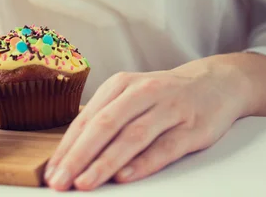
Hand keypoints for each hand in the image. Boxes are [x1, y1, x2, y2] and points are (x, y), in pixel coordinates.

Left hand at [44, 55, 248, 190]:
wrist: (215, 83)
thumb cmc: (162, 96)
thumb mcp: (130, 96)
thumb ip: (105, 120)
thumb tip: (71, 154)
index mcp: (120, 85)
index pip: (86, 119)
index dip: (66, 147)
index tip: (50, 172)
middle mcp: (141, 92)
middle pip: (103, 126)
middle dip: (77, 156)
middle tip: (60, 181)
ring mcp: (168, 109)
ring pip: (131, 137)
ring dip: (105, 162)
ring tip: (85, 183)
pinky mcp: (192, 127)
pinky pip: (164, 148)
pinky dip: (143, 163)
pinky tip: (124, 177)